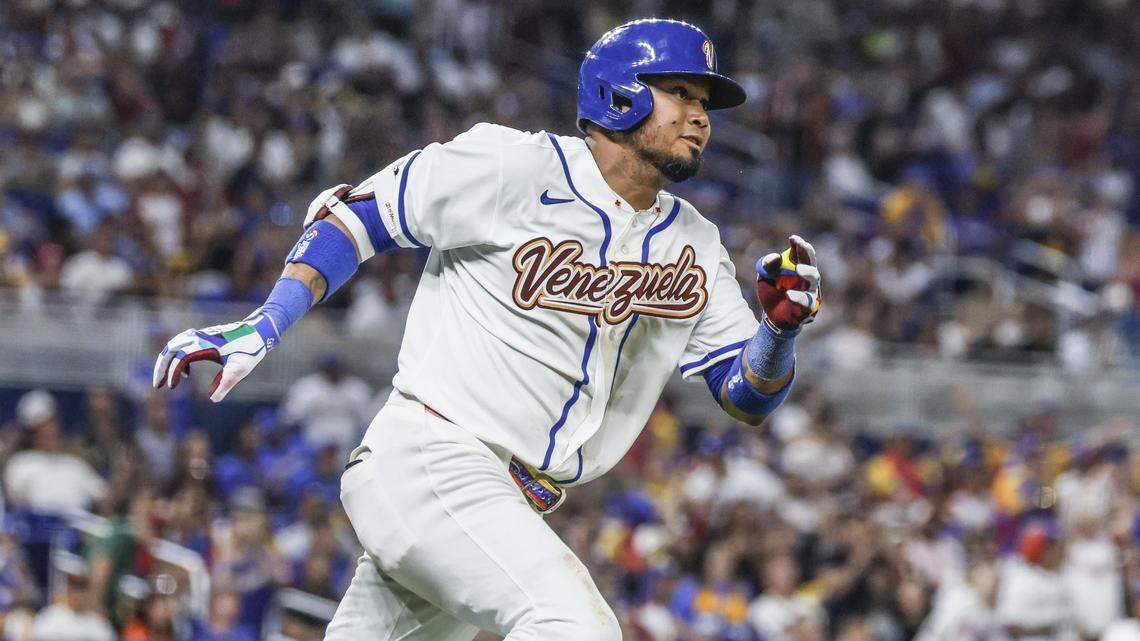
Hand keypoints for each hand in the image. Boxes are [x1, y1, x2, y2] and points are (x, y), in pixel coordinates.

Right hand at [152, 312, 279, 401]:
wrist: (259, 331)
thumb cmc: (251, 349)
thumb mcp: (240, 368)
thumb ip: (226, 383)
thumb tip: (213, 399)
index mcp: (205, 344)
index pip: (179, 357)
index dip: (172, 372)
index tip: (171, 387)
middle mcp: (199, 337)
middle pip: (170, 349)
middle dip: (161, 367)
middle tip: (157, 385)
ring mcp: (201, 335)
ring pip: (174, 345)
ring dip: (167, 361)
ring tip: (165, 379)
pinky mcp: (204, 336)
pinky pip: (182, 345)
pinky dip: (177, 357)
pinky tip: (185, 373)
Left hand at [755, 235, 821, 330]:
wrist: (770, 315)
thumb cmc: (772, 291)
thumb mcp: (764, 276)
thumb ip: (766, 265)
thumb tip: (775, 257)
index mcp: (798, 267)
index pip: (802, 253)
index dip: (799, 244)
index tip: (792, 238)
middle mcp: (807, 278)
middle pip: (811, 263)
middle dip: (807, 253)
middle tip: (800, 245)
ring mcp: (809, 292)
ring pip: (814, 280)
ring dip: (808, 273)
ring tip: (798, 269)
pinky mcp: (807, 308)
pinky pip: (807, 302)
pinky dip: (799, 298)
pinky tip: (789, 294)